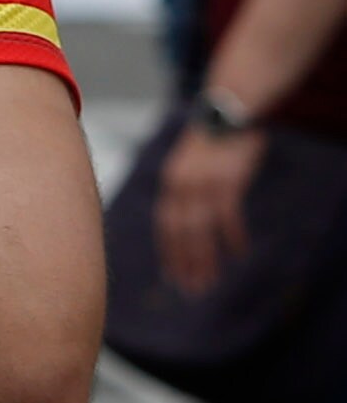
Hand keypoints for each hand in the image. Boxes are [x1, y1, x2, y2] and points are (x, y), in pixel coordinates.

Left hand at [156, 117, 268, 296]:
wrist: (226, 113)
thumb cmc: (210, 142)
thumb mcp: (189, 165)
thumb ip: (184, 189)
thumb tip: (183, 218)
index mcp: (170, 183)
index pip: (165, 225)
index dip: (169, 251)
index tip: (174, 276)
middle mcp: (181, 185)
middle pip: (180, 232)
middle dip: (185, 263)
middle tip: (192, 289)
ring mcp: (203, 183)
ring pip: (200, 229)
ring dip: (205, 257)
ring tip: (210, 281)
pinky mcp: (226, 180)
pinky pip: (227, 215)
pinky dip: (231, 235)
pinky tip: (238, 252)